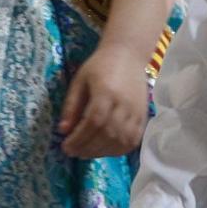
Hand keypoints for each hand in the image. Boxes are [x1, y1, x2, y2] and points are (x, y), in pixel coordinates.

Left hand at [58, 42, 151, 158]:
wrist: (128, 55)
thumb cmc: (100, 66)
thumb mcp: (80, 80)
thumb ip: (71, 105)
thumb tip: (62, 131)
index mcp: (106, 92)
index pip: (93, 122)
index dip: (79, 138)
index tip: (65, 146)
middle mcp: (124, 104)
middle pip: (106, 134)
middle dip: (87, 148)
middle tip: (73, 152)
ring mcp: (136, 112)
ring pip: (120, 141)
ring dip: (101, 152)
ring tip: (85, 152)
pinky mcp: (144, 118)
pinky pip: (132, 141)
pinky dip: (117, 150)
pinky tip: (103, 149)